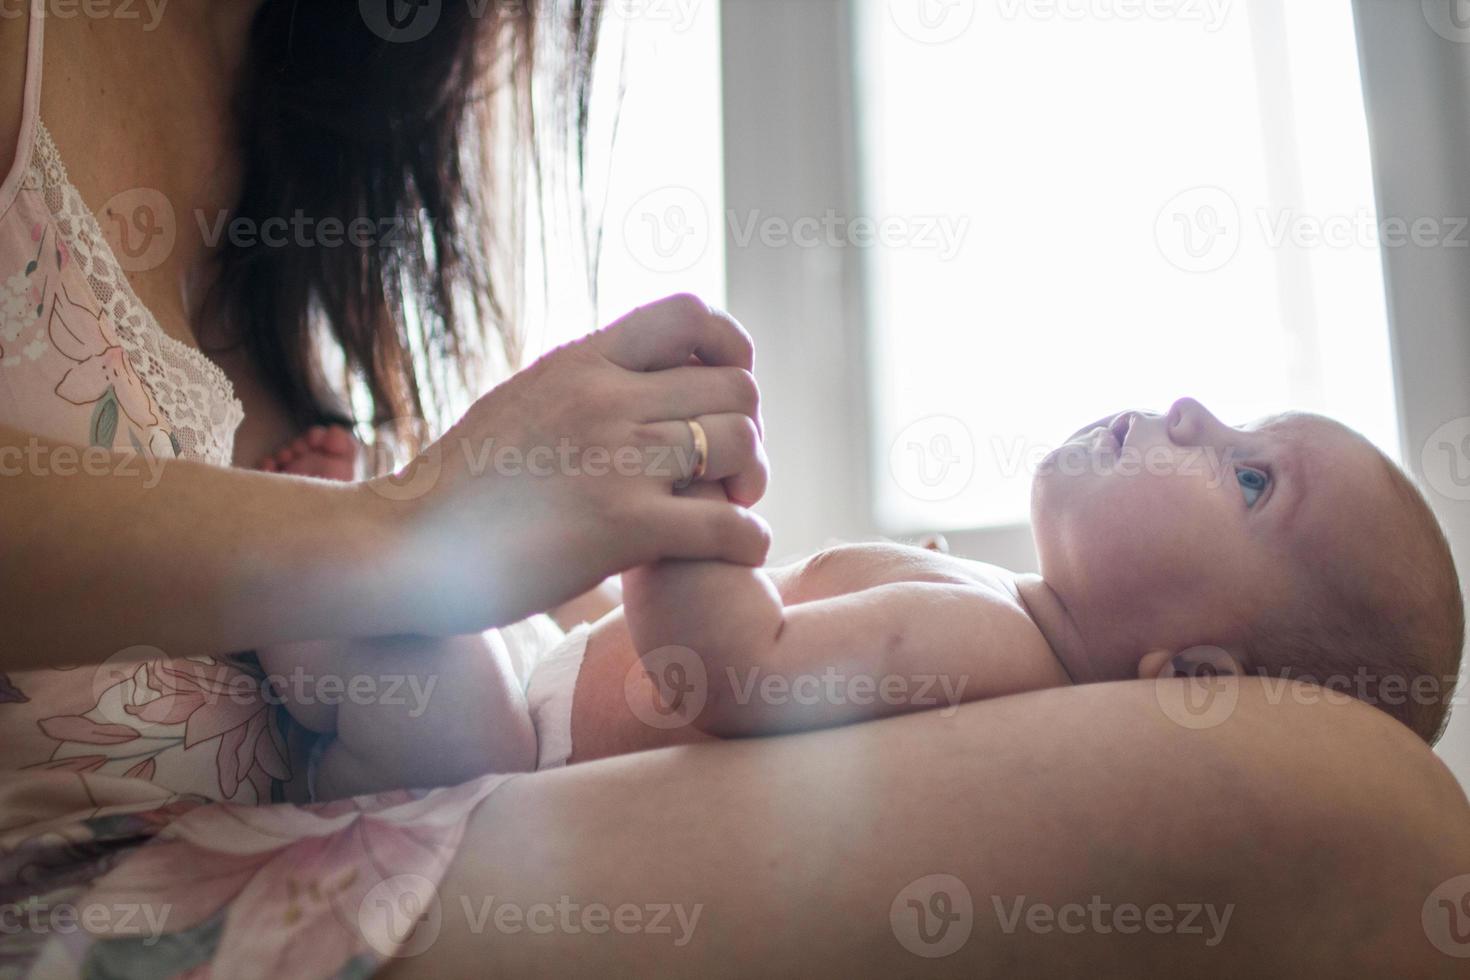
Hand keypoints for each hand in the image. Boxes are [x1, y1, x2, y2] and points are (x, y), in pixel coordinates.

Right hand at [370, 294, 771, 634]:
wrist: (401, 545)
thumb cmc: (460, 488)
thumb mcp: (523, 402)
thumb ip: (583, 385)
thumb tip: (638, 377)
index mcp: (581, 363)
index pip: (690, 314)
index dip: (730, 348)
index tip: (725, 389)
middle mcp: (604, 398)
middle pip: (734, 387)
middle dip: (747, 428)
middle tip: (732, 469)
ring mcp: (614, 459)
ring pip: (738, 445)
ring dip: (752, 481)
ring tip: (734, 505)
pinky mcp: (621, 527)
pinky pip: (727, 524)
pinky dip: (748, 538)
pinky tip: (738, 548)